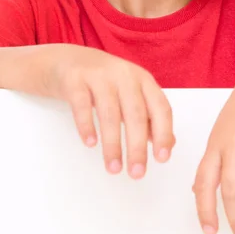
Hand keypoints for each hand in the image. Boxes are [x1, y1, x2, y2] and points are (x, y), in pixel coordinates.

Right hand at [32, 43, 175, 178]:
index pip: (160, 106)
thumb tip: (168, 144)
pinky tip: (90, 143)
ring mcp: (99, 74)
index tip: (162, 158)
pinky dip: (86, 125)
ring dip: (112, 144)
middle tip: (137, 173)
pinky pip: (81, 104)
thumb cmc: (103, 81)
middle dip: (137, 146)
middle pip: (135, 113)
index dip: (164, 133)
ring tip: (113, 168)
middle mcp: (124, 74)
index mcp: (142, 79)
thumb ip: (148, 117)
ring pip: (109, 112)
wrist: (66, 60)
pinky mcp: (75, 79)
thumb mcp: (129, 94)